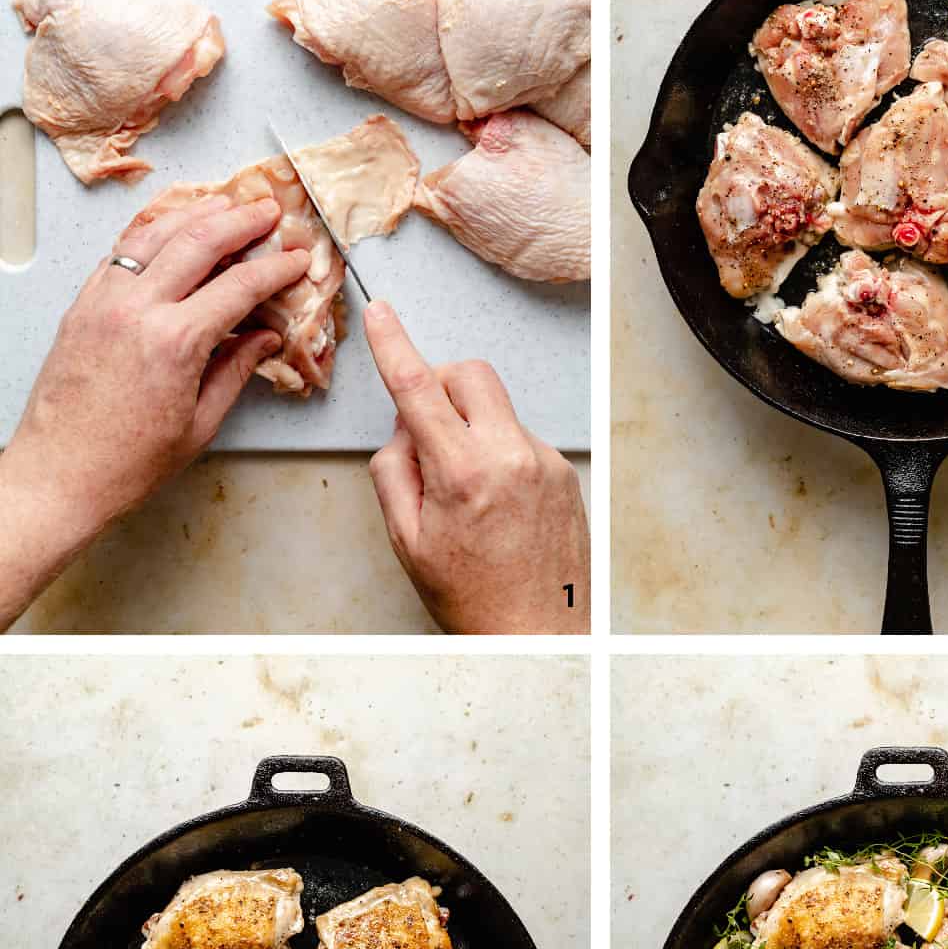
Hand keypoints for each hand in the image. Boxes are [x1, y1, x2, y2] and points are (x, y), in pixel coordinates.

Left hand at [0, 194, 309, 627]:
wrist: (60, 474)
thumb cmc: (125, 463)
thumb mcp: (199, 424)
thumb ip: (235, 371)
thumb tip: (262, 338)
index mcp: (176, 342)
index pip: (240, 286)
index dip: (276, 268)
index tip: (296, 261)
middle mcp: (138, 311)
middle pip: (199, 242)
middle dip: (241, 221)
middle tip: (268, 211)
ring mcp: (105, 302)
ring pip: (156, 234)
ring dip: (195, 213)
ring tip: (224, 204)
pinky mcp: (82, 305)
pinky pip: (121, 252)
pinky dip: (151, 231)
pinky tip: (168, 227)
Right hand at [365, 301, 589, 634]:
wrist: (539, 634)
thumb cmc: (474, 599)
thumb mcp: (409, 540)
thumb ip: (395, 471)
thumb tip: (404, 431)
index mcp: (466, 473)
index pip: (420, 389)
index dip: (394, 344)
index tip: (381, 314)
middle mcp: (513, 458)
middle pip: (472, 376)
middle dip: (442, 384)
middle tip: (425, 426)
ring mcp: (545, 463)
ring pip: (497, 411)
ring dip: (470, 429)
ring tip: (463, 494)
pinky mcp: (564, 474)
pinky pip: (519, 440)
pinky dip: (497, 455)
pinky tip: (493, 505)